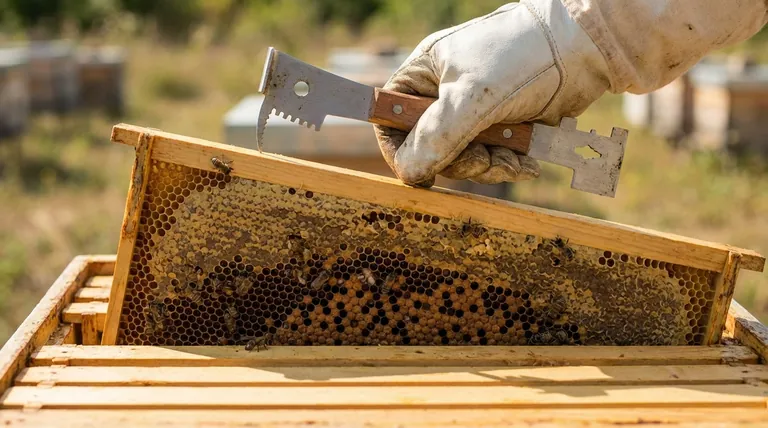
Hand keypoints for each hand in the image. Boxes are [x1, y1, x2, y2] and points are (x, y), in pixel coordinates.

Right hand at [374, 0, 611, 187]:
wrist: (581, 49)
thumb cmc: (519, 56)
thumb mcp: (472, 97)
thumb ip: (437, 137)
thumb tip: (408, 173)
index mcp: (423, 75)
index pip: (391, 119)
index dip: (401, 150)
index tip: (422, 173)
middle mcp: (443, 94)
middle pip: (430, 148)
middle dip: (459, 161)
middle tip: (482, 160)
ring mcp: (473, 112)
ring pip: (463, 159)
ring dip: (488, 167)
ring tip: (515, 160)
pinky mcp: (501, 125)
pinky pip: (492, 158)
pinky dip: (508, 164)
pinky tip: (528, 162)